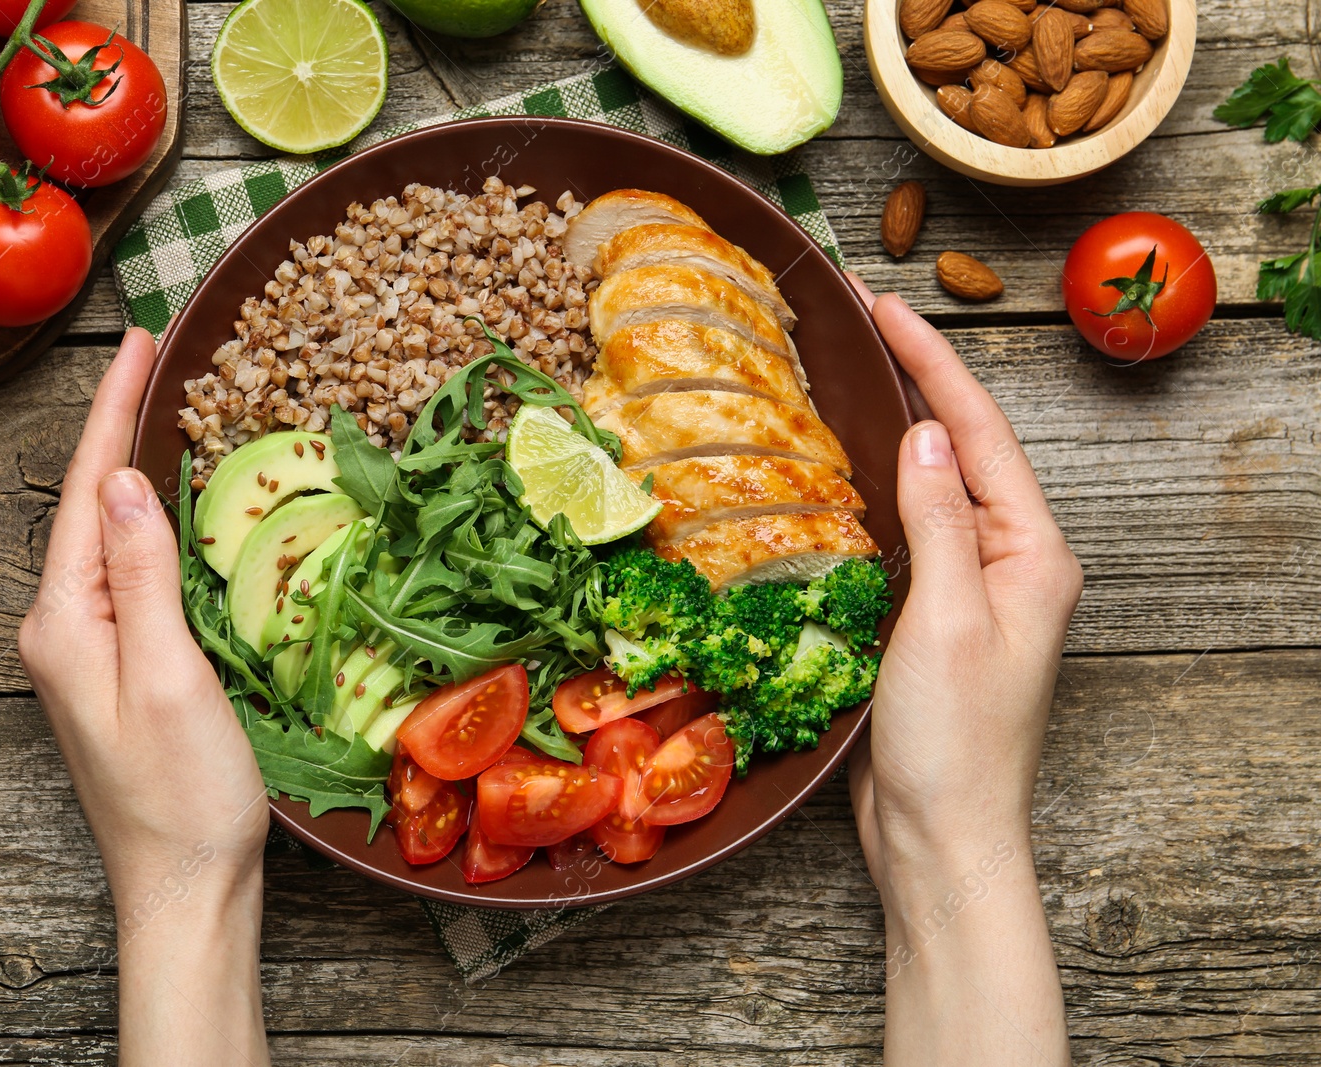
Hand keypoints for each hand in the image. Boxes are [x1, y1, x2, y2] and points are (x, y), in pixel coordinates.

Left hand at [19, 328, 269, 1065]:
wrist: (187, 888)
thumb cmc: (183, 795)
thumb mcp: (168, 676)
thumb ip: (143, 574)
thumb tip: (121, 479)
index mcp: (65, 623)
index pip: (87, 492)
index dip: (114, 411)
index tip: (138, 339)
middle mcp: (63, 630)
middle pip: (89, 505)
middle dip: (118, 425)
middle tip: (152, 354)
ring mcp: (89, 653)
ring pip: (110, 537)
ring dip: (134, 468)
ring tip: (160, 405)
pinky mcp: (121, 671)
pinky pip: (131, 573)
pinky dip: (153, 524)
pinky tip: (173, 505)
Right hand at [844, 278, 1078, 1065]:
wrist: (939, 837)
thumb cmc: (954, 741)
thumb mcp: (946, 619)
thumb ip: (940, 520)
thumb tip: (924, 433)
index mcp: (1033, 553)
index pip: (978, 433)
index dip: (932, 364)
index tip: (884, 307)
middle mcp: (1009, 562)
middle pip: (961, 449)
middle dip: (916, 382)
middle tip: (861, 323)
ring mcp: (969, 591)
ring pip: (930, 488)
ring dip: (893, 430)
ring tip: (850, 375)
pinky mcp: (929, 620)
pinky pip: (905, 534)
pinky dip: (874, 492)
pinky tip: (841, 472)